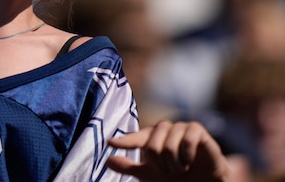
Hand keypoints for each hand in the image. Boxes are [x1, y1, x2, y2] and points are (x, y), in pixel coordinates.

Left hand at [106, 120, 230, 181]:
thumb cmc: (178, 177)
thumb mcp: (151, 175)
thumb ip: (130, 167)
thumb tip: (108, 160)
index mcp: (151, 138)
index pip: (135, 139)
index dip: (124, 141)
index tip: (110, 143)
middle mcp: (163, 129)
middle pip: (152, 147)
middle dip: (162, 166)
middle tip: (172, 171)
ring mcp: (179, 127)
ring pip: (169, 146)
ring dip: (176, 164)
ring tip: (183, 167)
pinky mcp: (196, 129)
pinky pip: (188, 139)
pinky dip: (189, 155)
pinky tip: (192, 159)